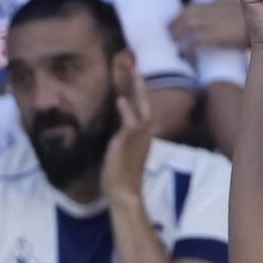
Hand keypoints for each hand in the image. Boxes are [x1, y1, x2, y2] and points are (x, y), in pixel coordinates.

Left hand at [101, 72, 153, 201]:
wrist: (125, 191)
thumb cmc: (121, 177)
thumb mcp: (123, 154)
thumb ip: (122, 141)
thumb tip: (115, 133)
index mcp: (143, 137)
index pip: (143, 112)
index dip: (140, 97)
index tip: (137, 83)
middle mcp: (145, 134)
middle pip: (147, 105)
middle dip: (142, 88)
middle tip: (138, 71)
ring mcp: (139, 136)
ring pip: (142, 108)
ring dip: (139, 92)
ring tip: (135, 75)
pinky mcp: (128, 141)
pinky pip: (130, 121)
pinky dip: (126, 110)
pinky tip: (120, 100)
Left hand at [171, 0, 249, 49]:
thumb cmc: (256, 18)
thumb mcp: (240, 4)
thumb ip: (225, 2)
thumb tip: (216, 0)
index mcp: (217, 3)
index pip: (192, 6)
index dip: (182, 15)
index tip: (177, 22)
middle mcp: (212, 9)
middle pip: (186, 14)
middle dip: (175, 23)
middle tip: (169, 34)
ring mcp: (213, 21)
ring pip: (187, 25)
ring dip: (178, 33)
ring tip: (173, 43)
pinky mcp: (215, 35)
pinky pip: (196, 41)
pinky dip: (189, 47)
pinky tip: (187, 54)